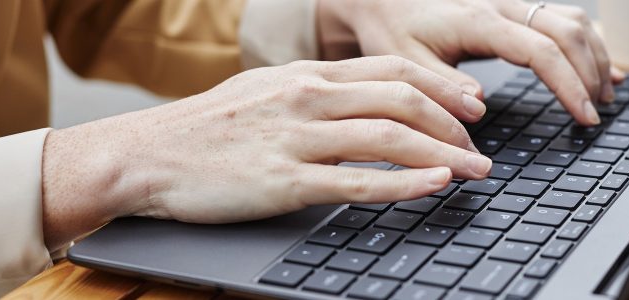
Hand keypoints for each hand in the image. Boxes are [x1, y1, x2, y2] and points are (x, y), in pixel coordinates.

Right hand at [40, 56, 491, 247]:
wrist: (146, 154)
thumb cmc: (208, 128)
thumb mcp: (267, 92)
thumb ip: (316, 93)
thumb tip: (365, 102)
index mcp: (307, 74)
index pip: (393, 70)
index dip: (442, 86)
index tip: (474, 104)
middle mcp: (308, 97)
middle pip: (402, 100)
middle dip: (454, 122)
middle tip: (482, 145)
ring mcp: (296, 138)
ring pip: (389, 138)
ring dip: (443, 153)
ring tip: (475, 170)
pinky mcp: (283, 180)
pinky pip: (357, 180)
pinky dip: (404, 183)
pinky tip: (434, 185)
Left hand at [316, 0, 622, 124]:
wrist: (384, 0)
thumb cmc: (393, 30)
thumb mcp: (406, 63)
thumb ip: (442, 86)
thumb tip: (478, 105)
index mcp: (480, 21)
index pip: (541, 51)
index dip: (569, 85)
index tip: (584, 116)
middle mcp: (503, 6)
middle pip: (567, 33)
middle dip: (589, 75)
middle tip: (596, 115)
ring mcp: (512, 4)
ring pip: (572, 21)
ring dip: (595, 57)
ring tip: (604, 96)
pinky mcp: (514, 9)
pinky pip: (562, 19)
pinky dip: (588, 43)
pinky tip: (600, 68)